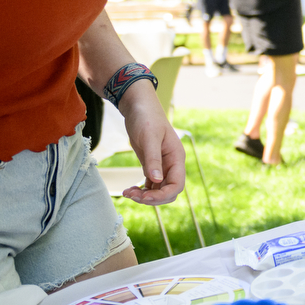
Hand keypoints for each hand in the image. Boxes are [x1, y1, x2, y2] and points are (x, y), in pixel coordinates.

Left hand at [120, 89, 186, 204]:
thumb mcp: (149, 137)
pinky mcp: (151, 165)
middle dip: (152, 198)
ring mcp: (162, 166)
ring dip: (145, 196)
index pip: (177, 185)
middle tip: (132, 195)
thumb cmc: (146, 117)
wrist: (138, 106)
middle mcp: (171, 164)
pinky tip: (129, 190)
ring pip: (158, 190)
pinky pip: (150, 185)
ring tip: (127, 193)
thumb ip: (153, 159)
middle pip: (168, 191)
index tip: (145, 197)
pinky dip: (141, 190)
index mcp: (176, 158)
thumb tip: (156, 180)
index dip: (163, 195)